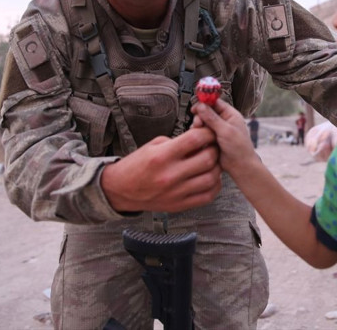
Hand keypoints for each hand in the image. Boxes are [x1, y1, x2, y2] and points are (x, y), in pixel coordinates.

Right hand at [100, 126, 221, 212]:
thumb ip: (178, 142)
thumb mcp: (153, 145)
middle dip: (214, 149)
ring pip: (211, 178)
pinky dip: (214, 186)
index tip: (210, 131)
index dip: (208, 132)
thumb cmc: (136, 165)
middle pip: (208, 159)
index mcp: (162, 156)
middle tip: (213, 146)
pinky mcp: (179, 205)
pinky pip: (207, 196)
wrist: (120, 189)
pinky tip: (209, 178)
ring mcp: (176, 192)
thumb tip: (200, 138)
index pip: (195, 139)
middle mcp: (170, 175)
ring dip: (216, 168)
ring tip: (212, 162)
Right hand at [192, 99, 258, 175]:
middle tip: (198, 125)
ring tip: (199, 134)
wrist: (240, 167)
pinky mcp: (212, 139)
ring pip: (203, 123)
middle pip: (206, 112)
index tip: (195, 108)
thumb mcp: (225, 131)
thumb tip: (201, 105)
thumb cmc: (239, 148)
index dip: (204, 103)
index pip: (215, 102)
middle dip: (200, 118)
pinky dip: (199, 135)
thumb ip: (212, 118)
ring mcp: (217, 130)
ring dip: (199, 127)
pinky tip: (199, 140)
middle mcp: (224, 120)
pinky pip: (202, 133)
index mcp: (230, 114)